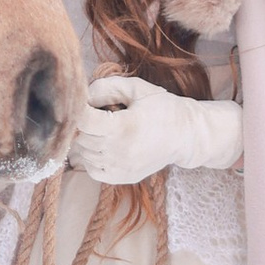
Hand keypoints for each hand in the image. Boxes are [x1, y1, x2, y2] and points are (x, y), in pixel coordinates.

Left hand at [71, 71, 241, 183]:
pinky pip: (91, 169)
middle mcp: (120, 151)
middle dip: (81, 124)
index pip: (83, 120)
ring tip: (103, 128)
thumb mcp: (136, 87)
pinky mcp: (122, 178)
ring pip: (82, 154)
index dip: (78, 108)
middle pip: (80, 137)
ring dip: (85, 140)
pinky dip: (91, 157)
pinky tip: (105, 144)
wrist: (186, 135)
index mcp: (124, 126)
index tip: (84, 102)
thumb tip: (82, 97)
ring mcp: (121, 168)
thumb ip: (105, 87)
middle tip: (95, 113)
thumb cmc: (161, 107)